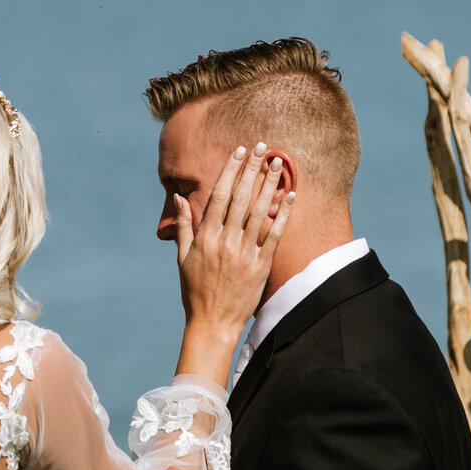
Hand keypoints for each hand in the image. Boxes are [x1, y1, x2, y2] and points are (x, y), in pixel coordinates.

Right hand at [173, 143, 290, 386]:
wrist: (212, 323)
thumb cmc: (194, 290)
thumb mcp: (182, 258)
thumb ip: (183, 226)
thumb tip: (180, 198)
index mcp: (206, 237)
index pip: (220, 195)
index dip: (230, 171)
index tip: (238, 152)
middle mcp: (225, 241)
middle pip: (242, 197)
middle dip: (252, 169)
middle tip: (261, 146)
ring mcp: (244, 253)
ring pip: (260, 211)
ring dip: (270, 184)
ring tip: (278, 162)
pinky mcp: (261, 266)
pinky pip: (274, 234)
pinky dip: (284, 213)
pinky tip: (291, 194)